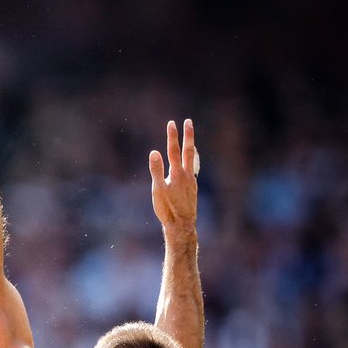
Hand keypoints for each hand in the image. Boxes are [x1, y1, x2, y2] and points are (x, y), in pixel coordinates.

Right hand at [149, 119, 197, 233]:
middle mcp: (186, 175)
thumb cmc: (167, 209)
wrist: (182, 225)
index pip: (173, 150)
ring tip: (191, 141)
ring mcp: (191, 181)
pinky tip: (190, 166)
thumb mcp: (157, 190)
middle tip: (188, 122)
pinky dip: (192, 163)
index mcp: (176, 173)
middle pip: (188, 151)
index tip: (172, 123)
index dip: (172, 136)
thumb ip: (156, 171)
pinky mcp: (192, 189)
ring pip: (192, 160)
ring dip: (191, 148)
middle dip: (188, 136)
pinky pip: (193, 171)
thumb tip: (154, 153)